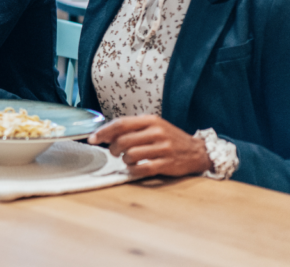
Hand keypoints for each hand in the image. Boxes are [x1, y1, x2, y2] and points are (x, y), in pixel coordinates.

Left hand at [88, 115, 211, 177]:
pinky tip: (135, 168)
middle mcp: (156, 132)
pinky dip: (134, 170)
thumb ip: (131, 128)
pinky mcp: (167, 164)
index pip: (120, 124)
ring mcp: (163, 148)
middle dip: (113, 149)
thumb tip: (105, 134)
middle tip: (114, 152)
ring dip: (124, 160)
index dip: (103, 132)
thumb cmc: (169, 138)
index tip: (92, 139)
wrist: (197, 151)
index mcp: (150, 120)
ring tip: (128, 159)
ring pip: (130, 155)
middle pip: (123, 141)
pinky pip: (142, 168)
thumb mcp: (152, 126)